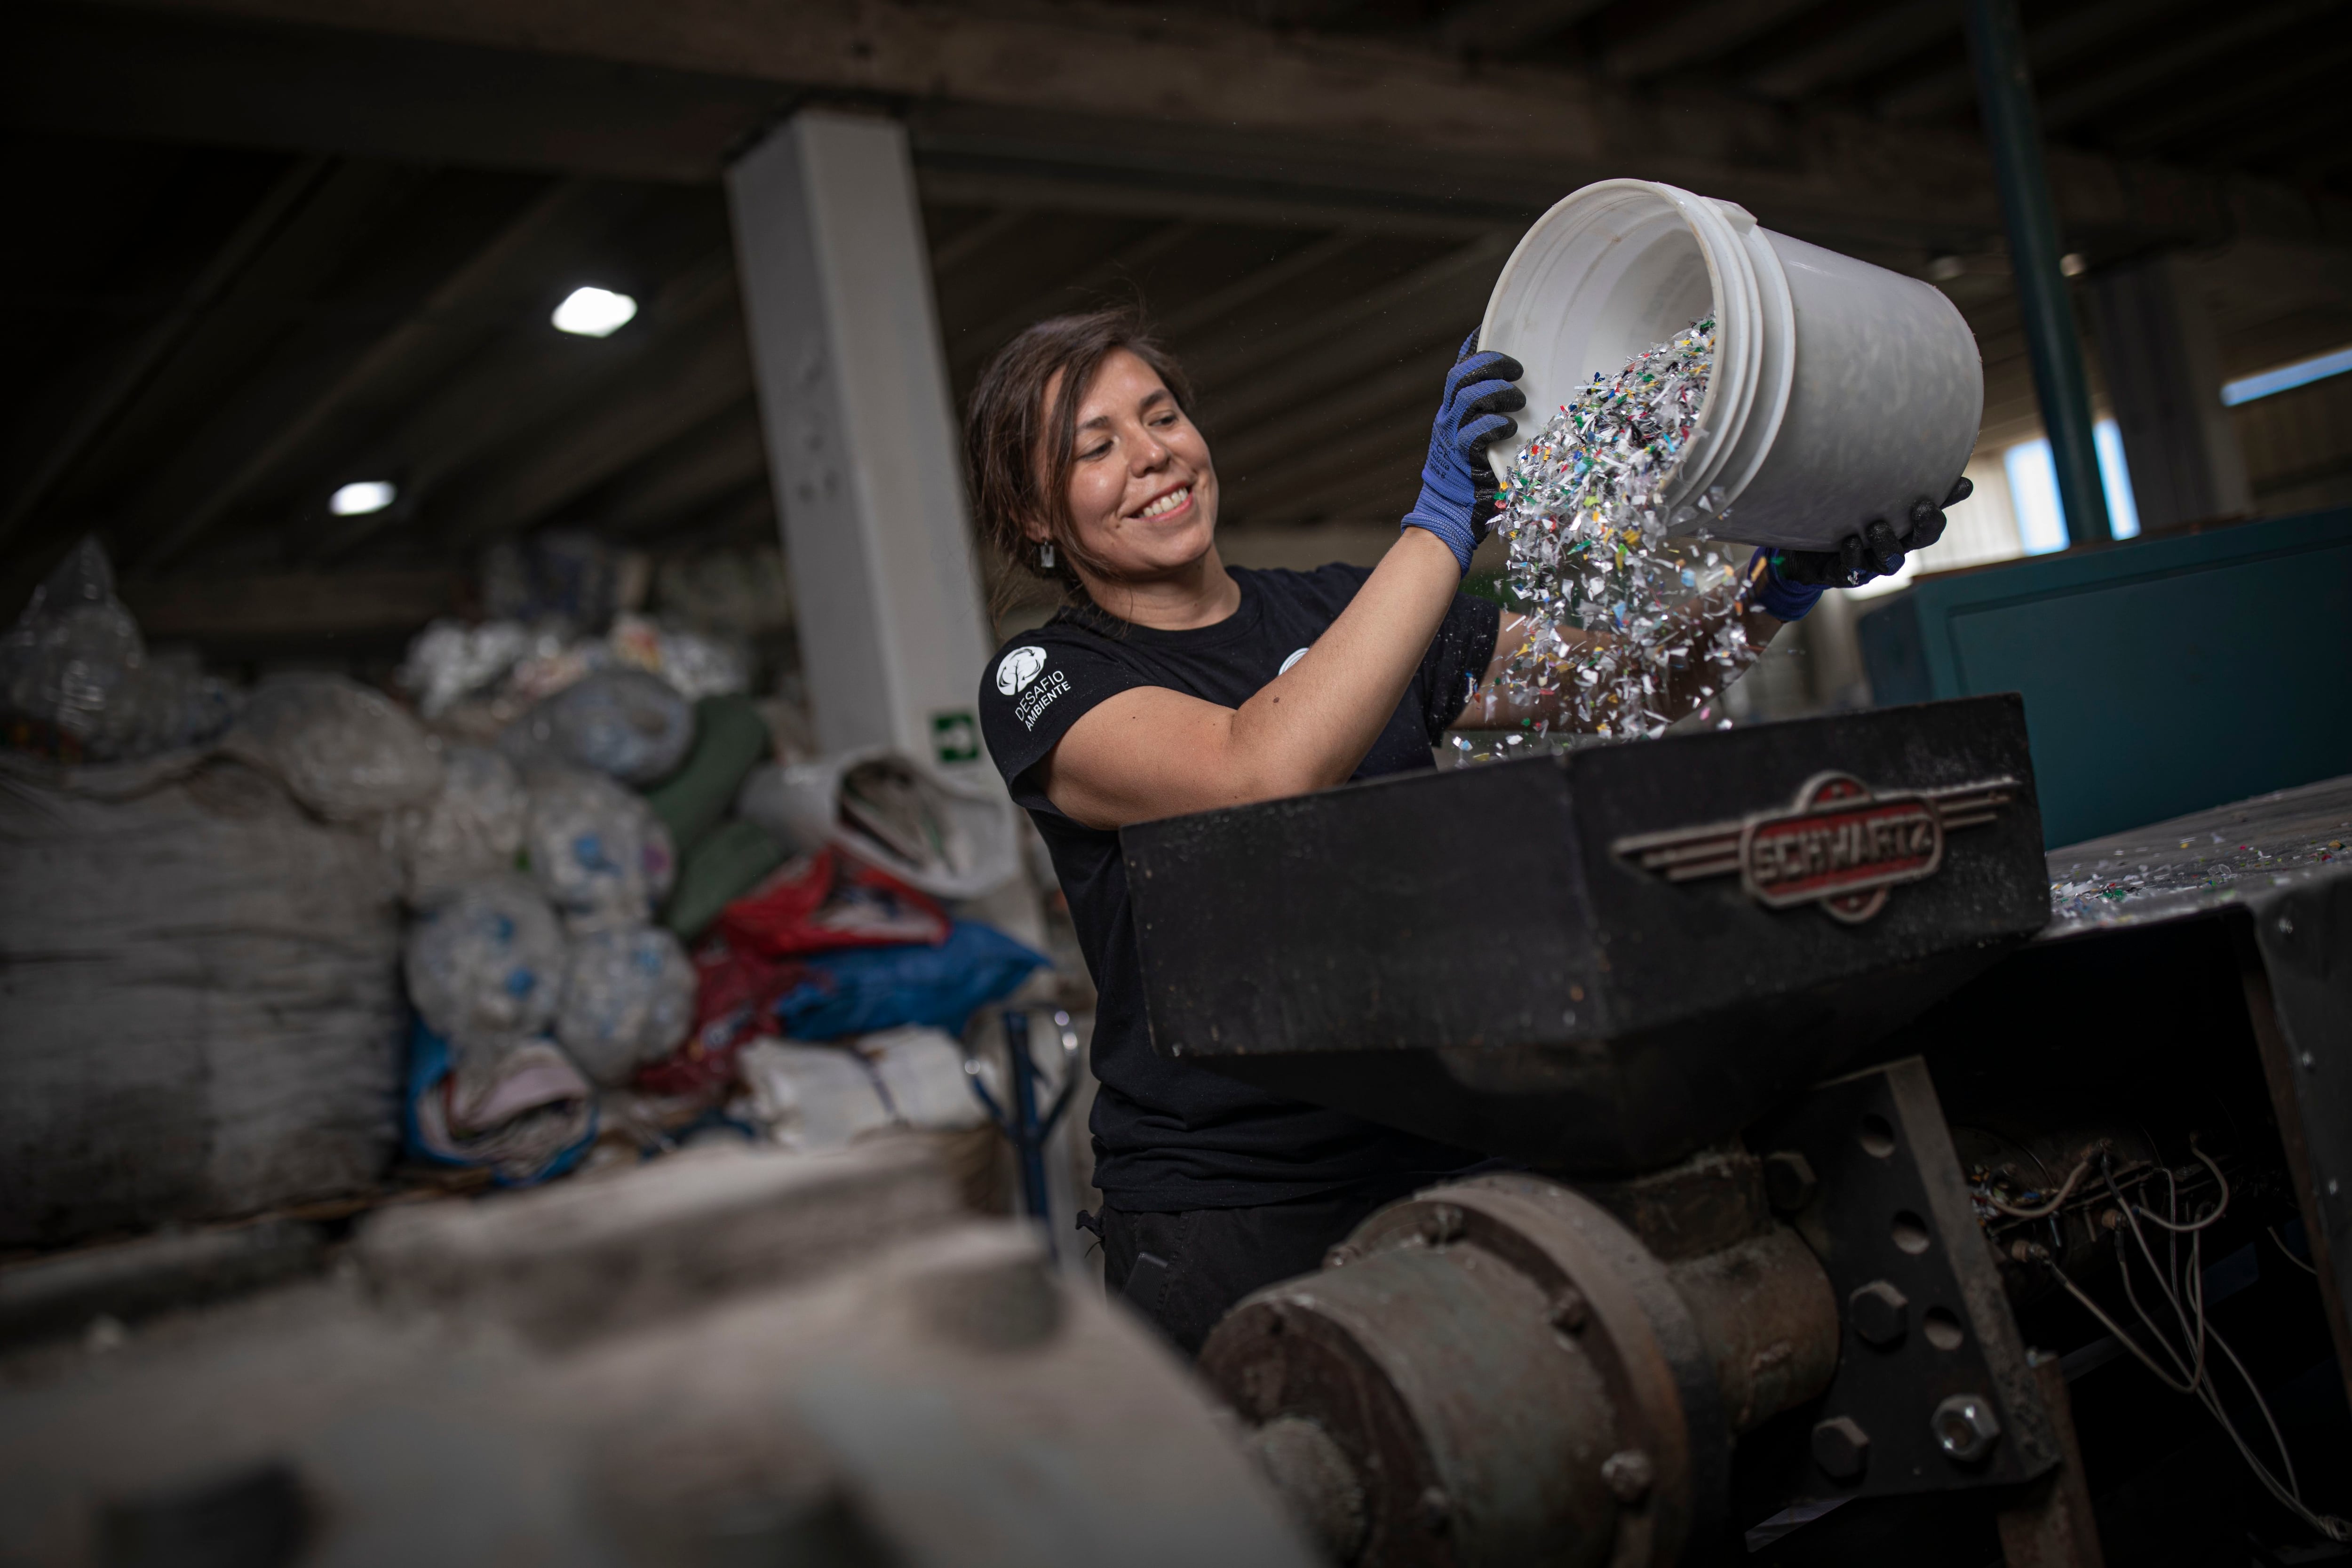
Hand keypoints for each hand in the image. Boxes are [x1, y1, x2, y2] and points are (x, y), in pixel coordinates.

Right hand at [1402, 333, 1524, 572]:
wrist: (1446, 519)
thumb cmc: (1470, 483)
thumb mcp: (1474, 444)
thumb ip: (1488, 420)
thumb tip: (1521, 401)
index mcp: (1451, 413)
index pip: (1458, 369)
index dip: (1473, 346)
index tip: (1489, 330)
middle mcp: (1447, 420)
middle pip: (1463, 375)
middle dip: (1491, 364)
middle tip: (1517, 369)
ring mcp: (1451, 438)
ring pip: (1470, 397)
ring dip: (1499, 392)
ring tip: (1518, 400)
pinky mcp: (1462, 459)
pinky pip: (1477, 431)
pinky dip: (1496, 425)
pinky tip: (1510, 428)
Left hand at [1768, 477, 1973, 589]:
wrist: (1798, 546)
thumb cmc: (1840, 513)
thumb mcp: (1864, 493)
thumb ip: (1891, 476)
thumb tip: (1923, 446)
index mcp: (1902, 527)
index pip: (1932, 520)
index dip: (1946, 503)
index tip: (1960, 486)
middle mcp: (1890, 545)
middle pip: (1919, 541)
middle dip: (1925, 526)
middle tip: (1922, 507)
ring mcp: (1867, 562)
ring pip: (1888, 562)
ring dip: (1887, 544)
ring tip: (1878, 525)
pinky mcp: (1840, 573)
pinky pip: (1851, 570)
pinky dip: (1852, 556)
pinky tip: (1850, 541)